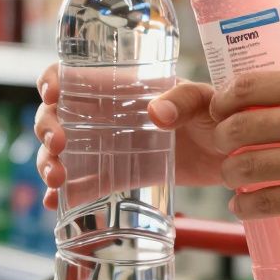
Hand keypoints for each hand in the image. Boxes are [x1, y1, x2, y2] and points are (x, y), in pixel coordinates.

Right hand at [34, 64, 224, 209]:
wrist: (233, 154)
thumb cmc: (219, 113)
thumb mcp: (204, 99)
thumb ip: (183, 99)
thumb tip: (155, 112)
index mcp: (122, 86)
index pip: (75, 75)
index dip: (52, 80)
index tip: (51, 95)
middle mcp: (107, 113)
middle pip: (58, 115)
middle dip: (47, 129)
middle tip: (57, 146)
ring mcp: (109, 146)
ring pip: (62, 151)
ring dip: (48, 163)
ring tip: (56, 181)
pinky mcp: (119, 175)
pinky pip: (83, 182)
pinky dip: (64, 195)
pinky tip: (54, 204)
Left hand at [210, 59, 279, 225]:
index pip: (247, 86)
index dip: (223, 100)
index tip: (221, 110)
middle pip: (236, 128)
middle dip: (222, 139)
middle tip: (225, 146)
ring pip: (244, 167)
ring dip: (231, 174)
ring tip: (235, 178)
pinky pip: (264, 202)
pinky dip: (246, 206)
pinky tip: (245, 206)